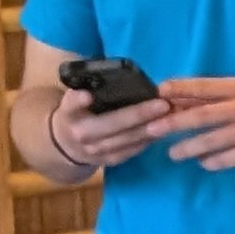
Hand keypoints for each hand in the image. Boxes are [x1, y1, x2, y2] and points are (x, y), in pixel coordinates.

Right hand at [47, 86, 169, 172]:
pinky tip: (161, 130)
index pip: (71, 104)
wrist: (66, 145)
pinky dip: (147, 140)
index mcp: (69, 112)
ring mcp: (94, 150)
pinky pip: (130, 151)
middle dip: (138, 114)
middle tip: (162, 104)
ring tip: (168, 116)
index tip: (87, 95)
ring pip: (125, 140)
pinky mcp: (108, 161)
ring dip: (149, 128)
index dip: (79, 101)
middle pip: (110, 124)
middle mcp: (80, 133)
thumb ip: (89, 87)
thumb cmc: (78, 112)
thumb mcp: (75, 98)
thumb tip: (117, 72)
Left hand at [150, 76, 234, 170]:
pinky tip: (202, 162)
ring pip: (210, 142)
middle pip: (202, 116)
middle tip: (152, 129)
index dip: (180, 89)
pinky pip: (225, 159)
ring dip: (187, 148)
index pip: (204, 87)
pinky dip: (210, 162)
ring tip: (172, 153)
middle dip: (174, 123)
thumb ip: (216, 96)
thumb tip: (179, 98)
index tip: (158, 92)